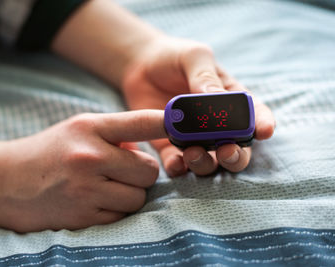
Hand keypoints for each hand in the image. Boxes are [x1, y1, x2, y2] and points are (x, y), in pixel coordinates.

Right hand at [0, 110, 165, 231]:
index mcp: (89, 127)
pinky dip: (115, 210)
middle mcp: (90, 156)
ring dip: (130, 194)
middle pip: (149, 170)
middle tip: (121, 170)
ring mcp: (86, 189)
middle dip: (141, 173)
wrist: (3, 182)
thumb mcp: (78, 129)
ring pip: (139, 197)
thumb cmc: (48, 152)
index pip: (142, 121)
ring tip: (106, 187)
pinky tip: (94, 201)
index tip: (188, 123)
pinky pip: (122, 215)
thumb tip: (151, 144)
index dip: (170, 122)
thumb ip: (116, 133)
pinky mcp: (83, 216)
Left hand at [123, 37, 274, 176]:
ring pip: (209, 162)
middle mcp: (217, 125)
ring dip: (206, 164)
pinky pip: (177, 164)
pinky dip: (178, 168)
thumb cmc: (174, 57)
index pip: (255, 115)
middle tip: (227, 152)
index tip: (265, 131)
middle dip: (236, 155)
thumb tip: (217, 98)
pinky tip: (175, 164)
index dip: (263, 124)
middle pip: (236, 148)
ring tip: (193, 154)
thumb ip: (205, 77)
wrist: (140, 65)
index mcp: (231, 100)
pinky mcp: (169, 146)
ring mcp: (193, 138)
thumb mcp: (194, 57)